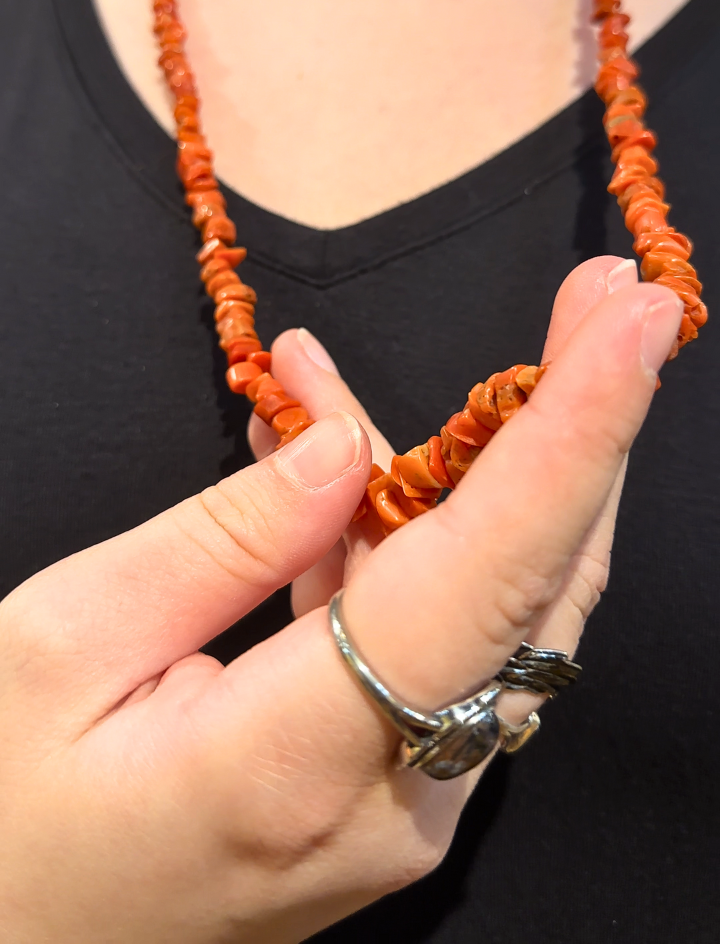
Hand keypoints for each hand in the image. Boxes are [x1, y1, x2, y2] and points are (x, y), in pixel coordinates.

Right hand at [0, 259, 680, 941]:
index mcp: (294, 761)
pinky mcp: (389, 787)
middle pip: (534, 583)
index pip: (483, 572)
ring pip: (500, 606)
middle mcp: (392, 798)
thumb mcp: (64, 643)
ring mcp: (403, 804)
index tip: (637, 322)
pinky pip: (437, 636)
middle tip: (605, 301)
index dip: (574, 434)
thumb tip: (345, 444)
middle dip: (581, 424)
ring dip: (492, 467)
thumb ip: (221, 538)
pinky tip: (341, 453)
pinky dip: (411, 530)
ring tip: (437, 366)